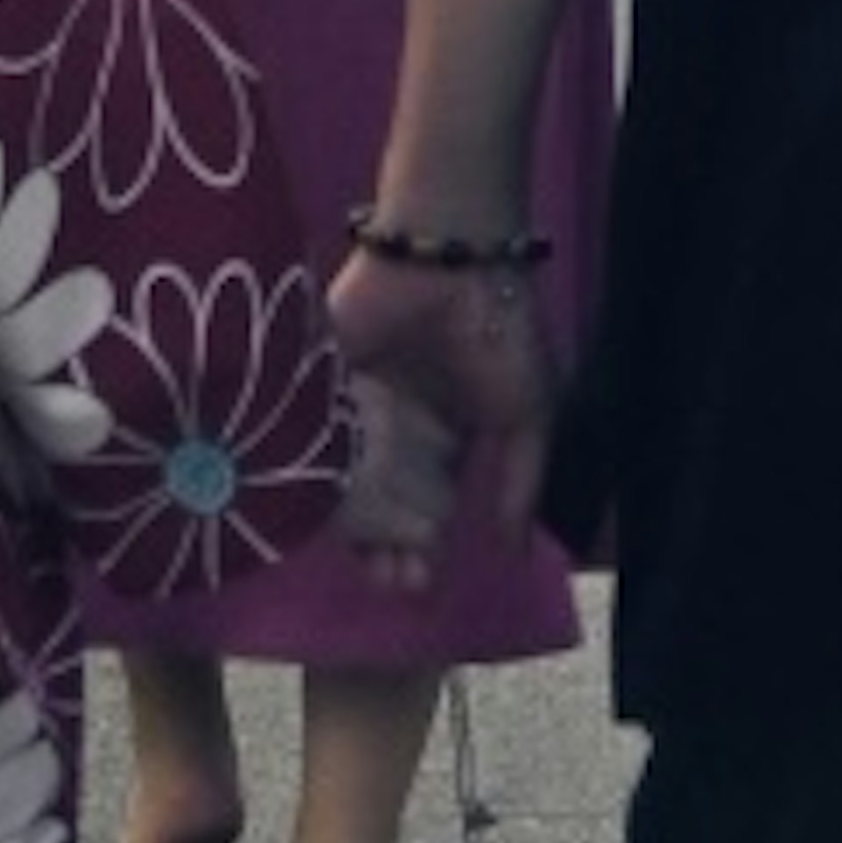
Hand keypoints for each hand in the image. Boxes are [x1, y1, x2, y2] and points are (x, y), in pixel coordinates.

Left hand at [326, 238, 560, 561]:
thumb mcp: (529, 413)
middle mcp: (396, 428)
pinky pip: (312, 442)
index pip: (427, 507)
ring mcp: (355, 408)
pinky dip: (315, 477)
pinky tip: (324, 516)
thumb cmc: (499, 329)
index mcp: (443, 434)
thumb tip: (515, 553)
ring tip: (368, 565)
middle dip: (388, 550)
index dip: (424, 548)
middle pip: (382, 506)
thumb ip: (521, 483)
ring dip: (353, 529)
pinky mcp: (319, 385)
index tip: (424, 585)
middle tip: (395, 583)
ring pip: (344, 484)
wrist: (450, 257)